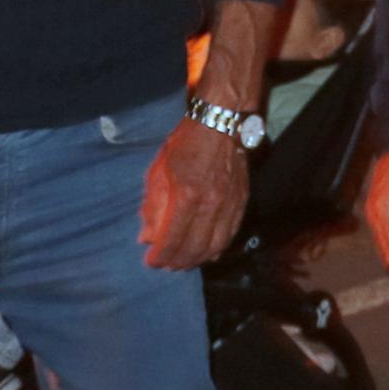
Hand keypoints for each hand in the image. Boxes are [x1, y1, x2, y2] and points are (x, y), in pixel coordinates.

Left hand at [141, 119, 247, 270]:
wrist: (221, 124)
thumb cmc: (185, 144)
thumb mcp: (158, 172)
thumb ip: (152, 206)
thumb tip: (146, 236)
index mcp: (186, 195)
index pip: (172, 239)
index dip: (160, 256)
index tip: (151, 261)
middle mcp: (210, 204)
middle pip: (195, 247)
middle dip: (178, 262)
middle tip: (166, 266)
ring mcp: (229, 204)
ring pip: (216, 245)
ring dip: (198, 259)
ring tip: (185, 263)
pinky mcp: (242, 201)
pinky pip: (231, 233)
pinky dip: (219, 248)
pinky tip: (208, 253)